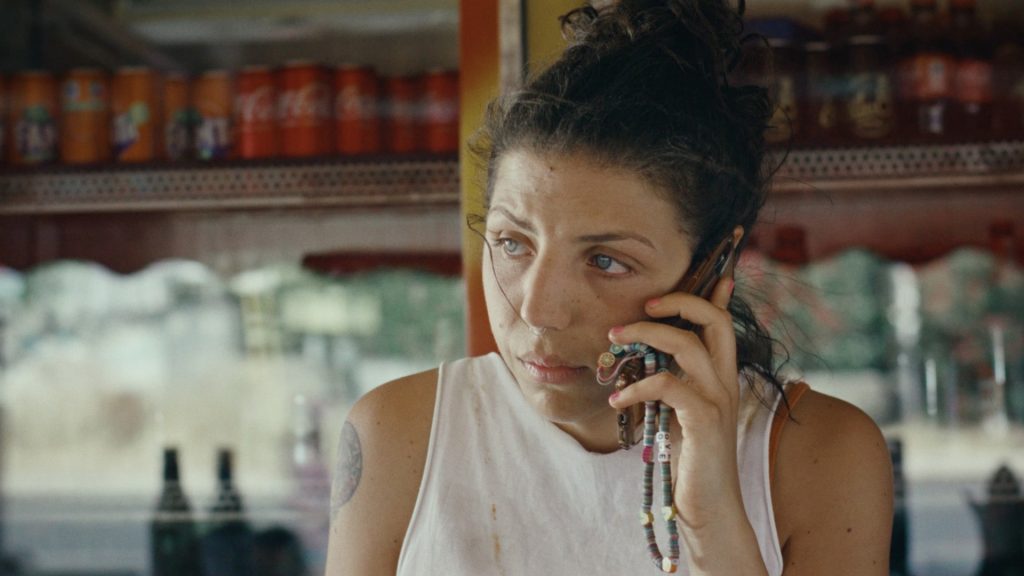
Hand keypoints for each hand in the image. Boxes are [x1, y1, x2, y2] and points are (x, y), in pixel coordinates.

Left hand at [606, 276, 745, 535]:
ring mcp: (717, 401)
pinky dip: (638, 386)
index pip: (723, 325)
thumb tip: (649, 361)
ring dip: (645, 336)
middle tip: (645, 306)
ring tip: (614, 344)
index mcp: (722, 378)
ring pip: (687, 345)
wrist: (710, 511)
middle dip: (679, 302)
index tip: (714, 273)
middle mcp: (726, 384)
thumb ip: (673, 385)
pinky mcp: (704, 422)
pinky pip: (669, 385)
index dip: (716, 296)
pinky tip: (620, 399)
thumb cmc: (690, 462)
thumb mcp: (681, 415)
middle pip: (714, 322)